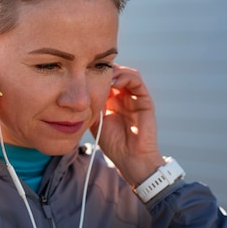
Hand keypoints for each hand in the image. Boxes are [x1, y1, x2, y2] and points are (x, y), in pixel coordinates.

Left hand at [91, 65, 164, 186]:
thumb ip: (90, 105)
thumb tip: (81, 89)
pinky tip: (114, 83)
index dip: (95, 73)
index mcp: (111, 100)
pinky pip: (137, 81)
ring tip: (104, 76)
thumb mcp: (95, 120)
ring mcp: (134, 97)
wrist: (130, 157)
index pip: (105, 79)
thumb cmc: (112, 143)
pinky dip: (126, 77)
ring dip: (115, 71)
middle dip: (105, 69)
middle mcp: (124, 96)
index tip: (84, 72)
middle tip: (93, 70)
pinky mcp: (145, 100)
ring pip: (127, 73)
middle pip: (116, 73)